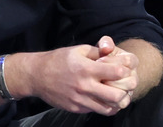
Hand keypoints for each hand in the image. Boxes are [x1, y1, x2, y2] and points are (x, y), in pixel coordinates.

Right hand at [19, 38, 136, 115]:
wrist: (36, 75)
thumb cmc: (58, 60)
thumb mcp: (77, 50)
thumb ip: (97, 52)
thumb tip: (114, 54)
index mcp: (86, 68)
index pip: (117, 72)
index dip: (125, 70)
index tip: (124, 69)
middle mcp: (84, 86)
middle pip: (117, 95)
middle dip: (126, 91)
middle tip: (126, 86)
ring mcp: (80, 99)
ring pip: (109, 108)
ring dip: (116, 102)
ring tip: (116, 95)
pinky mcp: (76, 108)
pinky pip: (95, 110)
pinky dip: (102, 106)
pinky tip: (102, 99)